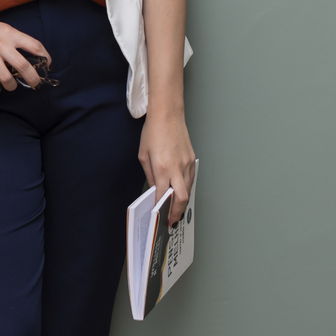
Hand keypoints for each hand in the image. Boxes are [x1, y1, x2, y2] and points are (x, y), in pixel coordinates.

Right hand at [0, 0, 50, 93]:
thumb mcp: (0, 28)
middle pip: (24, 66)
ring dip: (11, 86)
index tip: (48, 66)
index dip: (45, 58)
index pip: (35, 45)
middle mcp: (0, 44)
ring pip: (7, 78)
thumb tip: (27, 57)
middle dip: (33, 79)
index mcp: (9, 33)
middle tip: (35, 85)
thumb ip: (13, 40)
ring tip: (10, 86)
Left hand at [139, 107, 195, 224]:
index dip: (161, 209)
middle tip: (172, 220)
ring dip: (182, 202)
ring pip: (188, 190)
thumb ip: (150, 175)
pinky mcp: (192, 159)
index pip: (163, 196)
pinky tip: (180, 191)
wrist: (168, 114)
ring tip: (176, 210)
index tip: (159, 216)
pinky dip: (186, 188)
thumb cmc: (153, 132)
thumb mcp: (144, 156)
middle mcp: (177, 168)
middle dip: (177, 212)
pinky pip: (191, 179)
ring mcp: (187, 164)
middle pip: (181, 198)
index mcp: (162, 168)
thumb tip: (155, 189)